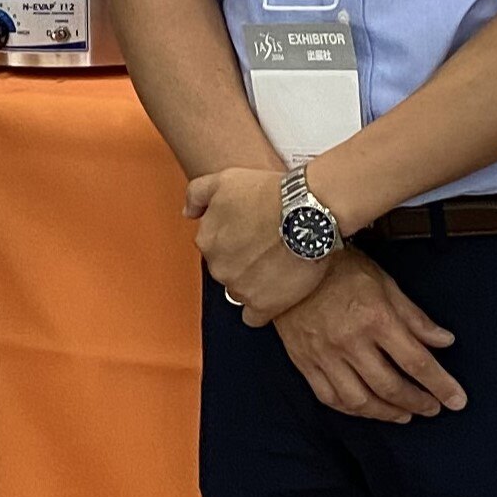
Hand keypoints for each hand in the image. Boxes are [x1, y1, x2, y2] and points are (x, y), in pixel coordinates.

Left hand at [185, 164, 324, 319]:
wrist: (308, 211)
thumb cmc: (271, 193)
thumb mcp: (225, 179)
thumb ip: (197, 194)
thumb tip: (188, 213)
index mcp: (207, 240)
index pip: (214, 247)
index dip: (235, 239)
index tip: (253, 232)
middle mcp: (218, 267)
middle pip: (227, 270)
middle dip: (244, 261)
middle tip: (268, 247)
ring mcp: (239, 289)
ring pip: (240, 291)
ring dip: (255, 283)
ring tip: (279, 265)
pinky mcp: (263, 306)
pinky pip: (254, 317)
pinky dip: (263, 307)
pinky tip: (276, 293)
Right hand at [272, 249, 464, 422]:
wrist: (290, 261)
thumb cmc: (341, 268)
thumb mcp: (386, 284)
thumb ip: (415, 318)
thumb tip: (444, 341)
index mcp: (376, 319)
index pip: (416, 362)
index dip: (441, 385)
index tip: (456, 400)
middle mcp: (350, 342)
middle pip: (391, 387)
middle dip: (418, 403)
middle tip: (432, 408)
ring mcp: (325, 355)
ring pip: (360, 401)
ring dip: (387, 413)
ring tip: (404, 414)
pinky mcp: (305, 361)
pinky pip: (330, 398)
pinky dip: (352, 410)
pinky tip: (366, 409)